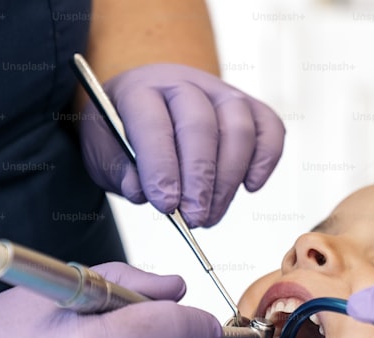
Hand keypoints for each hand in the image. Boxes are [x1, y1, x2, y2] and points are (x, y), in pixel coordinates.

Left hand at [78, 63, 285, 226]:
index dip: (161, 166)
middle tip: (195, 218)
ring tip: (211, 215)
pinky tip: (250, 187)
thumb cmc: (123, 136)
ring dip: (228, 179)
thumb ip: (119, 171)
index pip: (154, 123)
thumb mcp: (103, 153)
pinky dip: (266, 159)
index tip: (166, 205)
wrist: (145, 112)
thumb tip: (141, 192)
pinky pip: (270, 128)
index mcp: (140, 90)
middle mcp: (183, 83)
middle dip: (200, 179)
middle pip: (201, 125)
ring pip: (238, 128)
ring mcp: (220, 92)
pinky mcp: (248, 107)